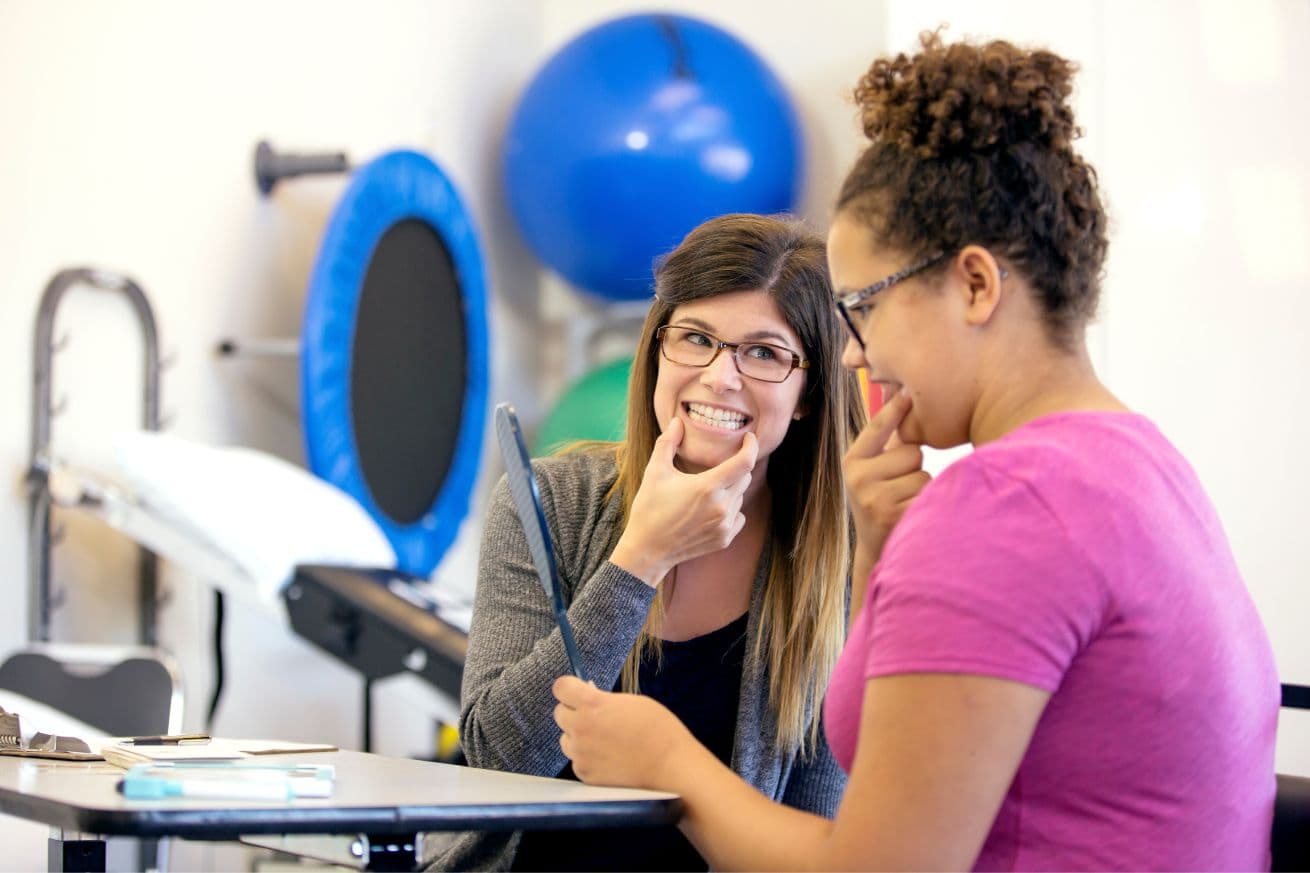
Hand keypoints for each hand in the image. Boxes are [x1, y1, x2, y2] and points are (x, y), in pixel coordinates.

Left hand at [553, 676, 693, 790]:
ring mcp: (581, 753)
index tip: (576, 690)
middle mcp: (581, 728)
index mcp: (592, 704)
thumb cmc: (658, 730)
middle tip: (595, 717)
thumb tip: (590, 701)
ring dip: (579, 737)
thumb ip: (604, 701)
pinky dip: (588, 758)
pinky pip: (577, 761)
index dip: (569, 688)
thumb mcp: (632, 702)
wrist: (670, 767)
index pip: (561, 688)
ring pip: (566, 739)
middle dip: (574, 712)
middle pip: (559, 713)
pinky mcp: (585, 774)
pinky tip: (608, 758)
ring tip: (604, 741)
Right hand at [611, 418, 757, 585]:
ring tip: (706, 492)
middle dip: (735, 467)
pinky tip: (710, 510)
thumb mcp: (655, 472)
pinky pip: (739, 517)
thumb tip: (677, 421)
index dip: (751, 446)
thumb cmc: (649, 509)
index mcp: (707, 487)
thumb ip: (668, 443)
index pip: (744, 462)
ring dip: (730, 490)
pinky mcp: (725, 539)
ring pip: (740, 497)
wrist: (647, 550)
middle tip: (717, 466)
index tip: (749, 438)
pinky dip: (730, 510)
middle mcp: (721, 507)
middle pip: (744, 478)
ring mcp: (724, 525)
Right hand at [844, 391, 931, 568]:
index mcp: (852, 462)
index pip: (877, 428)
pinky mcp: (893, 516)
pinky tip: (910, 513)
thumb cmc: (879, 499)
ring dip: (921, 487)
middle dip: (913, 466)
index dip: (894, 409)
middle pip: (911, 452)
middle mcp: (858, 478)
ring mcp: (875, 499)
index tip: (907, 390)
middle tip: (899, 485)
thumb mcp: (871, 471)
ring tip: (904, 500)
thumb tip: (902, 395)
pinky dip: (925, 502)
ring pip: (923, 474)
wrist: (875, 548)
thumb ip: (884, 442)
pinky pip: (927, 494)